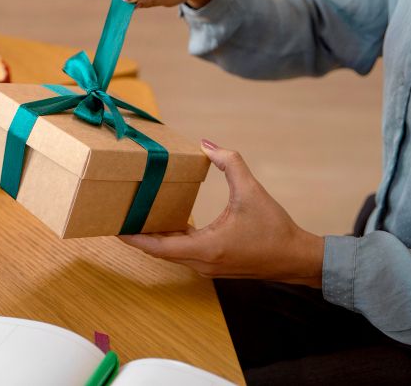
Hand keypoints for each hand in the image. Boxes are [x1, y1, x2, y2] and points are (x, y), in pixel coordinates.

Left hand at [119, 141, 324, 287]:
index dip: (133, 238)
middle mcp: (201, 262)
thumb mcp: (251, 190)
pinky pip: (182, 253)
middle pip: (159, 250)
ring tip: (135, 217)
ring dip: (153, 237)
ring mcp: (206, 266)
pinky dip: (170, 239)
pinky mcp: (212, 264)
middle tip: (117, 216)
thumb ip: (230, 163)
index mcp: (206, 248)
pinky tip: (165, 221)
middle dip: (137, 235)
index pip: (158, 246)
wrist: (297, 258)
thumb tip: (207, 144)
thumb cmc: (275, 228)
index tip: (113, 228)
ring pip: (170, 253)